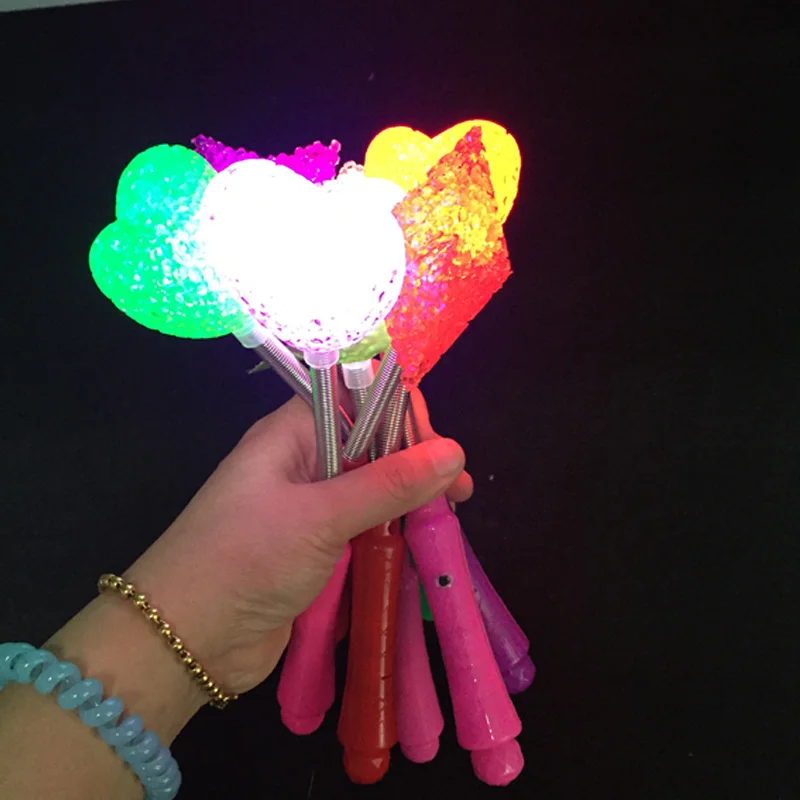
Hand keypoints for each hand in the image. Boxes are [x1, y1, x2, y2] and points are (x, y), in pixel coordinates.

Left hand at [123, 394, 469, 696]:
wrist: (183, 642)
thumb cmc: (243, 560)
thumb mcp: (320, 518)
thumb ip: (389, 485)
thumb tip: (454, 452)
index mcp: (293, 435)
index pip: (358, 399)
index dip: (400, 412)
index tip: (437, 447)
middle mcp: (304, 465)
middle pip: (373, 448)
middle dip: (416, 464)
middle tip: (458, 493)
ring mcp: (311, 512)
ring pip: (374, 494)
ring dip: (411, 504)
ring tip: (450, 520)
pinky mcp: (317, 553)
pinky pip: (365, 534)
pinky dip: (394, 539)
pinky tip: (424, 549)